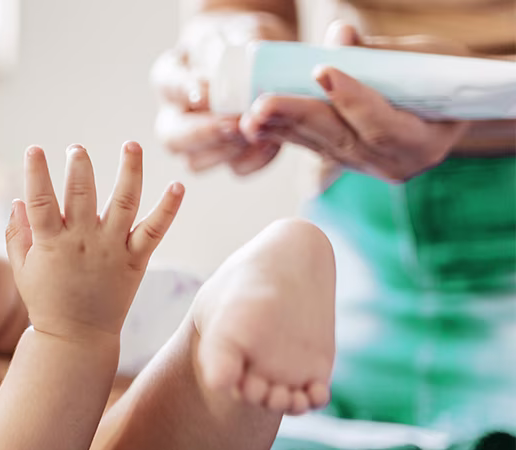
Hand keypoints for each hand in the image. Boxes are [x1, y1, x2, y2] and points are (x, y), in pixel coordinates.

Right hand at [5, 142, 183, 340]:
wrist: (76, 339)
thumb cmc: (46, 302)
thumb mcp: (22, 270)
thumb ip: (18, 234)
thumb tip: (19, 200)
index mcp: (51, 244)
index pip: (41, 201)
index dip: (36, 173)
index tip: (34, 149)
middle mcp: (82, 242)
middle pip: (82, 195)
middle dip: (80, 166)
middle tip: (78, 149)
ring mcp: (111, 250)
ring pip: (123, 203)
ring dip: (129, 172)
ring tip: (132, 145)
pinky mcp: (135, 261)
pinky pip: (154, 231)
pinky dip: (168, 209)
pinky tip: (178, 186)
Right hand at [151, 12, 294, 175]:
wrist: (260, 57)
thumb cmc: (245, 40)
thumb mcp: (242, 31)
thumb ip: (241, 45)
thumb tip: (245, 67)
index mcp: (171, 77)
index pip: (169, 84)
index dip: (185, 92)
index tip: (205, 93)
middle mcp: (175, 115)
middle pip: (171, 136)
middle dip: (204, 133)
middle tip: (233, 124)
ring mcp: (197, 142)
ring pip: (196, 161)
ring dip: (228, 151)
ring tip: (256, 132)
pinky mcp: (228, 156)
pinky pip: (235, 169)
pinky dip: (255, 159)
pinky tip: (272, 141)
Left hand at [240, 21, 471, 181]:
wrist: (447, 104)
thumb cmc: (443, 74)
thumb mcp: (425, 57)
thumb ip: (381, 51)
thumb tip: (338, 34)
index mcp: (424, 142)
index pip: (381, 126)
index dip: (351, 99)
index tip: (323, 70)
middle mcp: (393, 163)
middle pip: (341, 140)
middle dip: (299, 118)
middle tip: (264, 104)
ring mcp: (366, 166)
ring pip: (320, 145)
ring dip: (281, 129)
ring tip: (250, 115)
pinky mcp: (344, 160)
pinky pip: (311, 146)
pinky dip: (283, 132)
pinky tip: (255, 123)